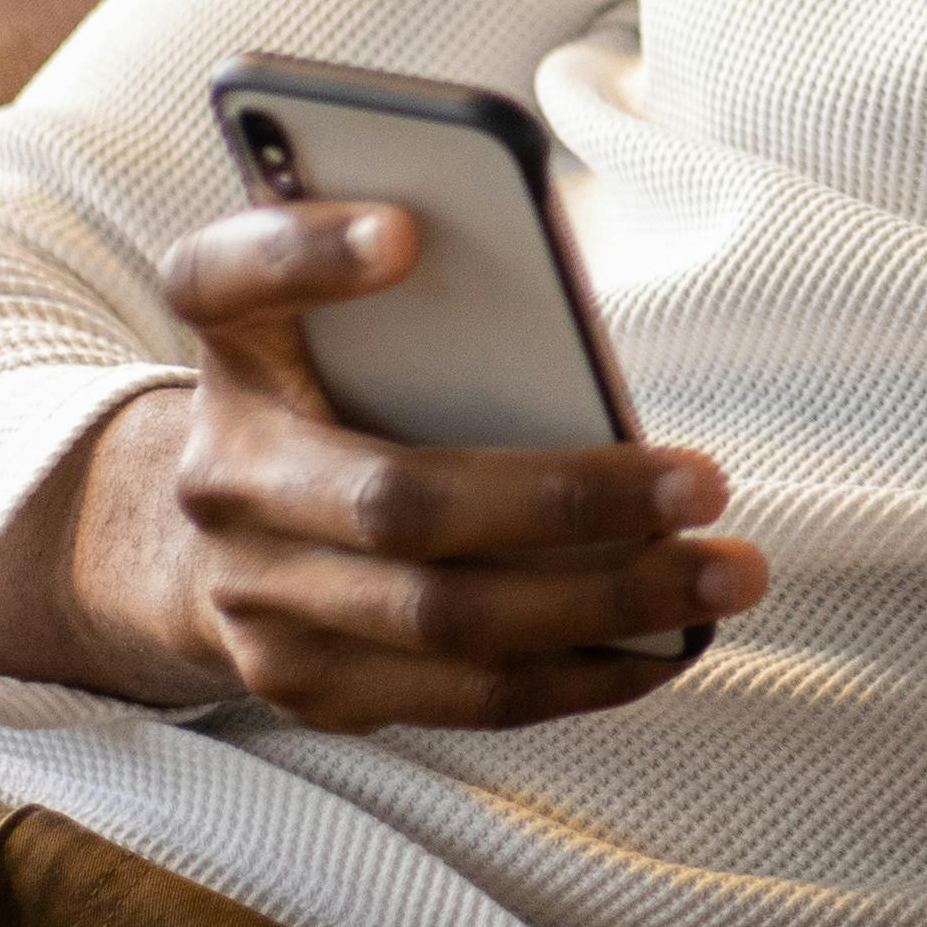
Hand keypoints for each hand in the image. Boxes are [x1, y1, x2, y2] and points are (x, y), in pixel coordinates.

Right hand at [0, 201, 764, 730]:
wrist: (201, 538)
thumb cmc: (324, 384)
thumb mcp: (330, 306)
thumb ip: (404, 276)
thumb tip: (539, 292)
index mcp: (229, 350)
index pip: (221, 281)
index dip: (304, 254)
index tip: (404, 230)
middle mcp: (222, 481)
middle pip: (399, 502)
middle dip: (568, 501)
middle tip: (707, 483)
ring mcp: (257, 602)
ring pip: (444, 622)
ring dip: (607, 605)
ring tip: (725, 575)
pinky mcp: (309, 686)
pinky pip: (460, 696)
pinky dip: (578, 675)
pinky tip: (670, 644)